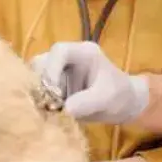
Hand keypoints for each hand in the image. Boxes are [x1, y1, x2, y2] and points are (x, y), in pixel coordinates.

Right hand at [29, 41, 149, 123]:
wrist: (125, 105)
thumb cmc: (120, 96)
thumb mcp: (107, 99)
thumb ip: (87, 102)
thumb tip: (65, 109)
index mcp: (84, 52)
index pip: (59, 51)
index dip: (51, 69)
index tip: (54, 93)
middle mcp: (69, 57)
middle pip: (42, 60)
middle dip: (42, 82)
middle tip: (48, 102)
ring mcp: (60, 70)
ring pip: (37, 74)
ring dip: (39, 91)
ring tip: (49, 108)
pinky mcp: (56, 83)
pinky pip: (39, 86)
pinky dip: (40, 98)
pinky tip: (49, 110)